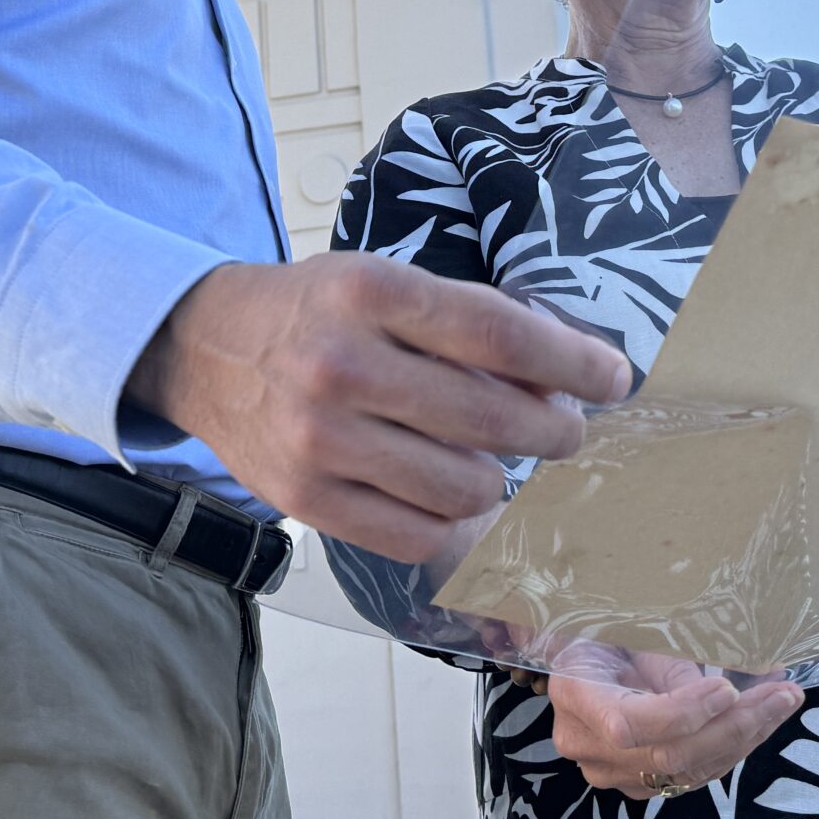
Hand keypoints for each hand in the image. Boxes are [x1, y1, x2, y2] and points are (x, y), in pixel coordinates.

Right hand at [128, 253, 631, 561]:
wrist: (204, 349)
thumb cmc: (316, 312)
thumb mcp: (383, 282)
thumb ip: (469, 323)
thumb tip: (568, 378)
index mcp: (370, 292)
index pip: (499, 336)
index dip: (571, 363)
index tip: (613, 379)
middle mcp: (341, 365)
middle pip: (492, 419)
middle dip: (554, 430)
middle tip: (565, 429)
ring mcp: (319, 439)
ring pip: (465, 488)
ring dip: (499, 480)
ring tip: (491, 460)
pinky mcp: (305, 499)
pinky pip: (418, 536)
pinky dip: (452, 523)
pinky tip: (450, 495)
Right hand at [547, 642, 803, 798]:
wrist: (589, 658)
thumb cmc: (609, 629)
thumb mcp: (632, 629)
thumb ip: (669, 662)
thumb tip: (725, 694)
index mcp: (574, 696)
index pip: (627, 725)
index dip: (681, 714)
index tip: (726, 689)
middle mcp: (587, 746)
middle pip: (669, 756)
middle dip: (733, 727)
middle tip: (782, 695)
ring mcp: (614, 772)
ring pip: (689, 772)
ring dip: (745, 738)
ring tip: (784, 701)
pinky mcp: (642, 782)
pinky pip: (695, 775)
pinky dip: (734, 747)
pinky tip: (764, 718)